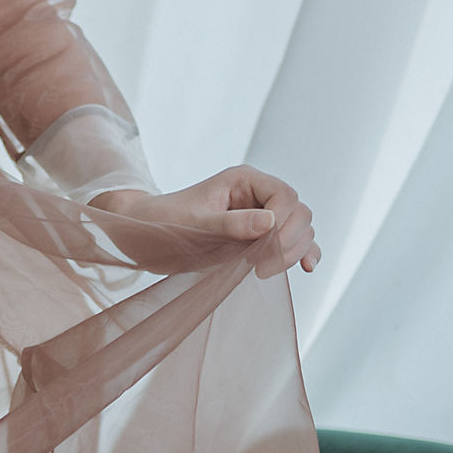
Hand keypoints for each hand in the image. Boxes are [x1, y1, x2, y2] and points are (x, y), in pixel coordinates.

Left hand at [90, 166, 319, 277]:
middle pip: (299, 213)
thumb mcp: (193, 223)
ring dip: (292, 251)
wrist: (146, 235)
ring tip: (264, 272)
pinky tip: (307, 268)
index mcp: (244, 180)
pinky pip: (292, 242)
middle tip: (261, 268)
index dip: (282, 224)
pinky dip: (301, 252)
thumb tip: (268, 222)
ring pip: (299, 229)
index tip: (261, 251)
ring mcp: (262, 216)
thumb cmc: (164, 222)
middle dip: (289, 240)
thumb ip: (230, 223)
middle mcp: (258, 195)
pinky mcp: (261, 238)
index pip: (285, 196)